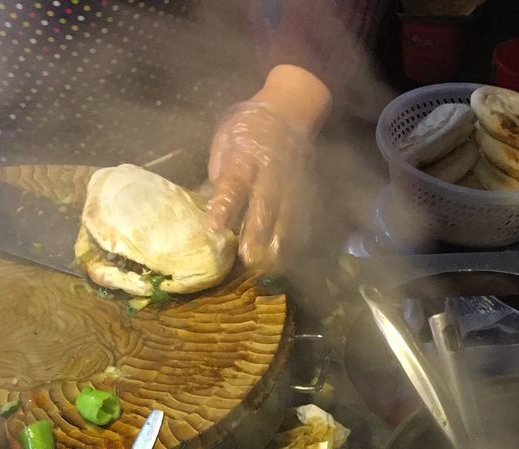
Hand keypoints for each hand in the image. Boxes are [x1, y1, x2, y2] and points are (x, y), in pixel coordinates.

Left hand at [207, 66, 330, 271]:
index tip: (215, 227)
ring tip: (269, 268)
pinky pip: (302, 219)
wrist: (289, 110)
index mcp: (245, 156)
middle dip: (257, 232)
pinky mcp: (306, 191)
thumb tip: (212, 202)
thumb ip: (219, 170)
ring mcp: (292, 183)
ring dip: (279, 244)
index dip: (224, 206)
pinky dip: (295, 241)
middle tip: (248, 258)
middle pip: (265, 205)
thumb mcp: (225, 139)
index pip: (233, 184)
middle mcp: (271, 171)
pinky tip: (288, 261)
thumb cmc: (248, 127)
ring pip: (287, 216)